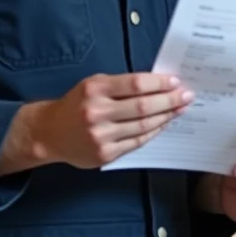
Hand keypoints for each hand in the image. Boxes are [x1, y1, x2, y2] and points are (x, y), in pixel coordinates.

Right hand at [12, 73, 193, 169]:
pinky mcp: (104, 154)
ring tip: (180, 109)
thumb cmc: (76, 104)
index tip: (176, 82)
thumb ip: (121, 85)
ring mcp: (100, 136)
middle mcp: (96, 112)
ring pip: (143, 126)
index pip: (135, 84)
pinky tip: (164, 124)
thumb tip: (158, 85)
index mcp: (95, 89)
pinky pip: (137, 142)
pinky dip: (153, 132)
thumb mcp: (93, 85)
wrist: (49, 133)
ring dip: (166, 117)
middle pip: (143, 106)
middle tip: (187, 96)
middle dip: (169, 100)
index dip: (159, 83)